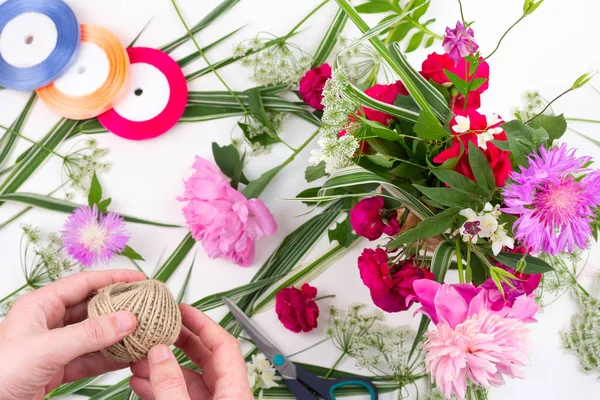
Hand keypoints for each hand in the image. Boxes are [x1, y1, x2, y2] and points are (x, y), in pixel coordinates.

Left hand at [0, 270, 145, 399]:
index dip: (113, 279)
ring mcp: (53, 346)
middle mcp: (47, 323)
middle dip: (118, 308)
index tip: (139, 279)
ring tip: (141, 332)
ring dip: (116, 335)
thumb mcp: (47, 349)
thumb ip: (89, 334)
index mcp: (40, 306)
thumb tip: (126, 319)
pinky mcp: (56, 369)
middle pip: (91, 308)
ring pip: (93, 335)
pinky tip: (125, 357)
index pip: (83, 284)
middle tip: (145, 306)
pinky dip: (108, 358)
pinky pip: (89, 359)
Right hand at [130, 304, 252, 399]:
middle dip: (181, 341)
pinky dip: (160, 388)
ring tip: (140, 357)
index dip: (203, 324)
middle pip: (207, 358)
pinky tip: (140, 382)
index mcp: (236, 391)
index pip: (224, 344)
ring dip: (163, 368)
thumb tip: (159, 353)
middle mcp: (227, 396)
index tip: (183, 310)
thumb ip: (171, 384)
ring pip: (189, 379)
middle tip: (161, 328)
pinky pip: (180, 396)